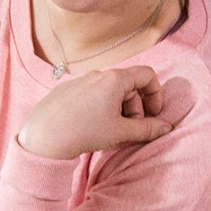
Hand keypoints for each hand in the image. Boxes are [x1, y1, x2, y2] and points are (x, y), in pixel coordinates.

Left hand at [17, 66, 172, 158]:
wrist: (44, 136)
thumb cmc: (84, 131)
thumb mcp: (121, 132)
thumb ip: (147, 129)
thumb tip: (166, 127)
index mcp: (115, 79)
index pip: (147, 75)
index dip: (156, 95)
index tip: (154, 115)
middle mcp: (98, 74)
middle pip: (128, 86)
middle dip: (136, 108)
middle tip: (131, 131)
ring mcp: (80, 81)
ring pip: (109, 92)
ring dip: (118, 110)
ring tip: (110, 132)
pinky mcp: (66, 91)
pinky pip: (92, 96)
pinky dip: (100, 109)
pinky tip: (90, 128)